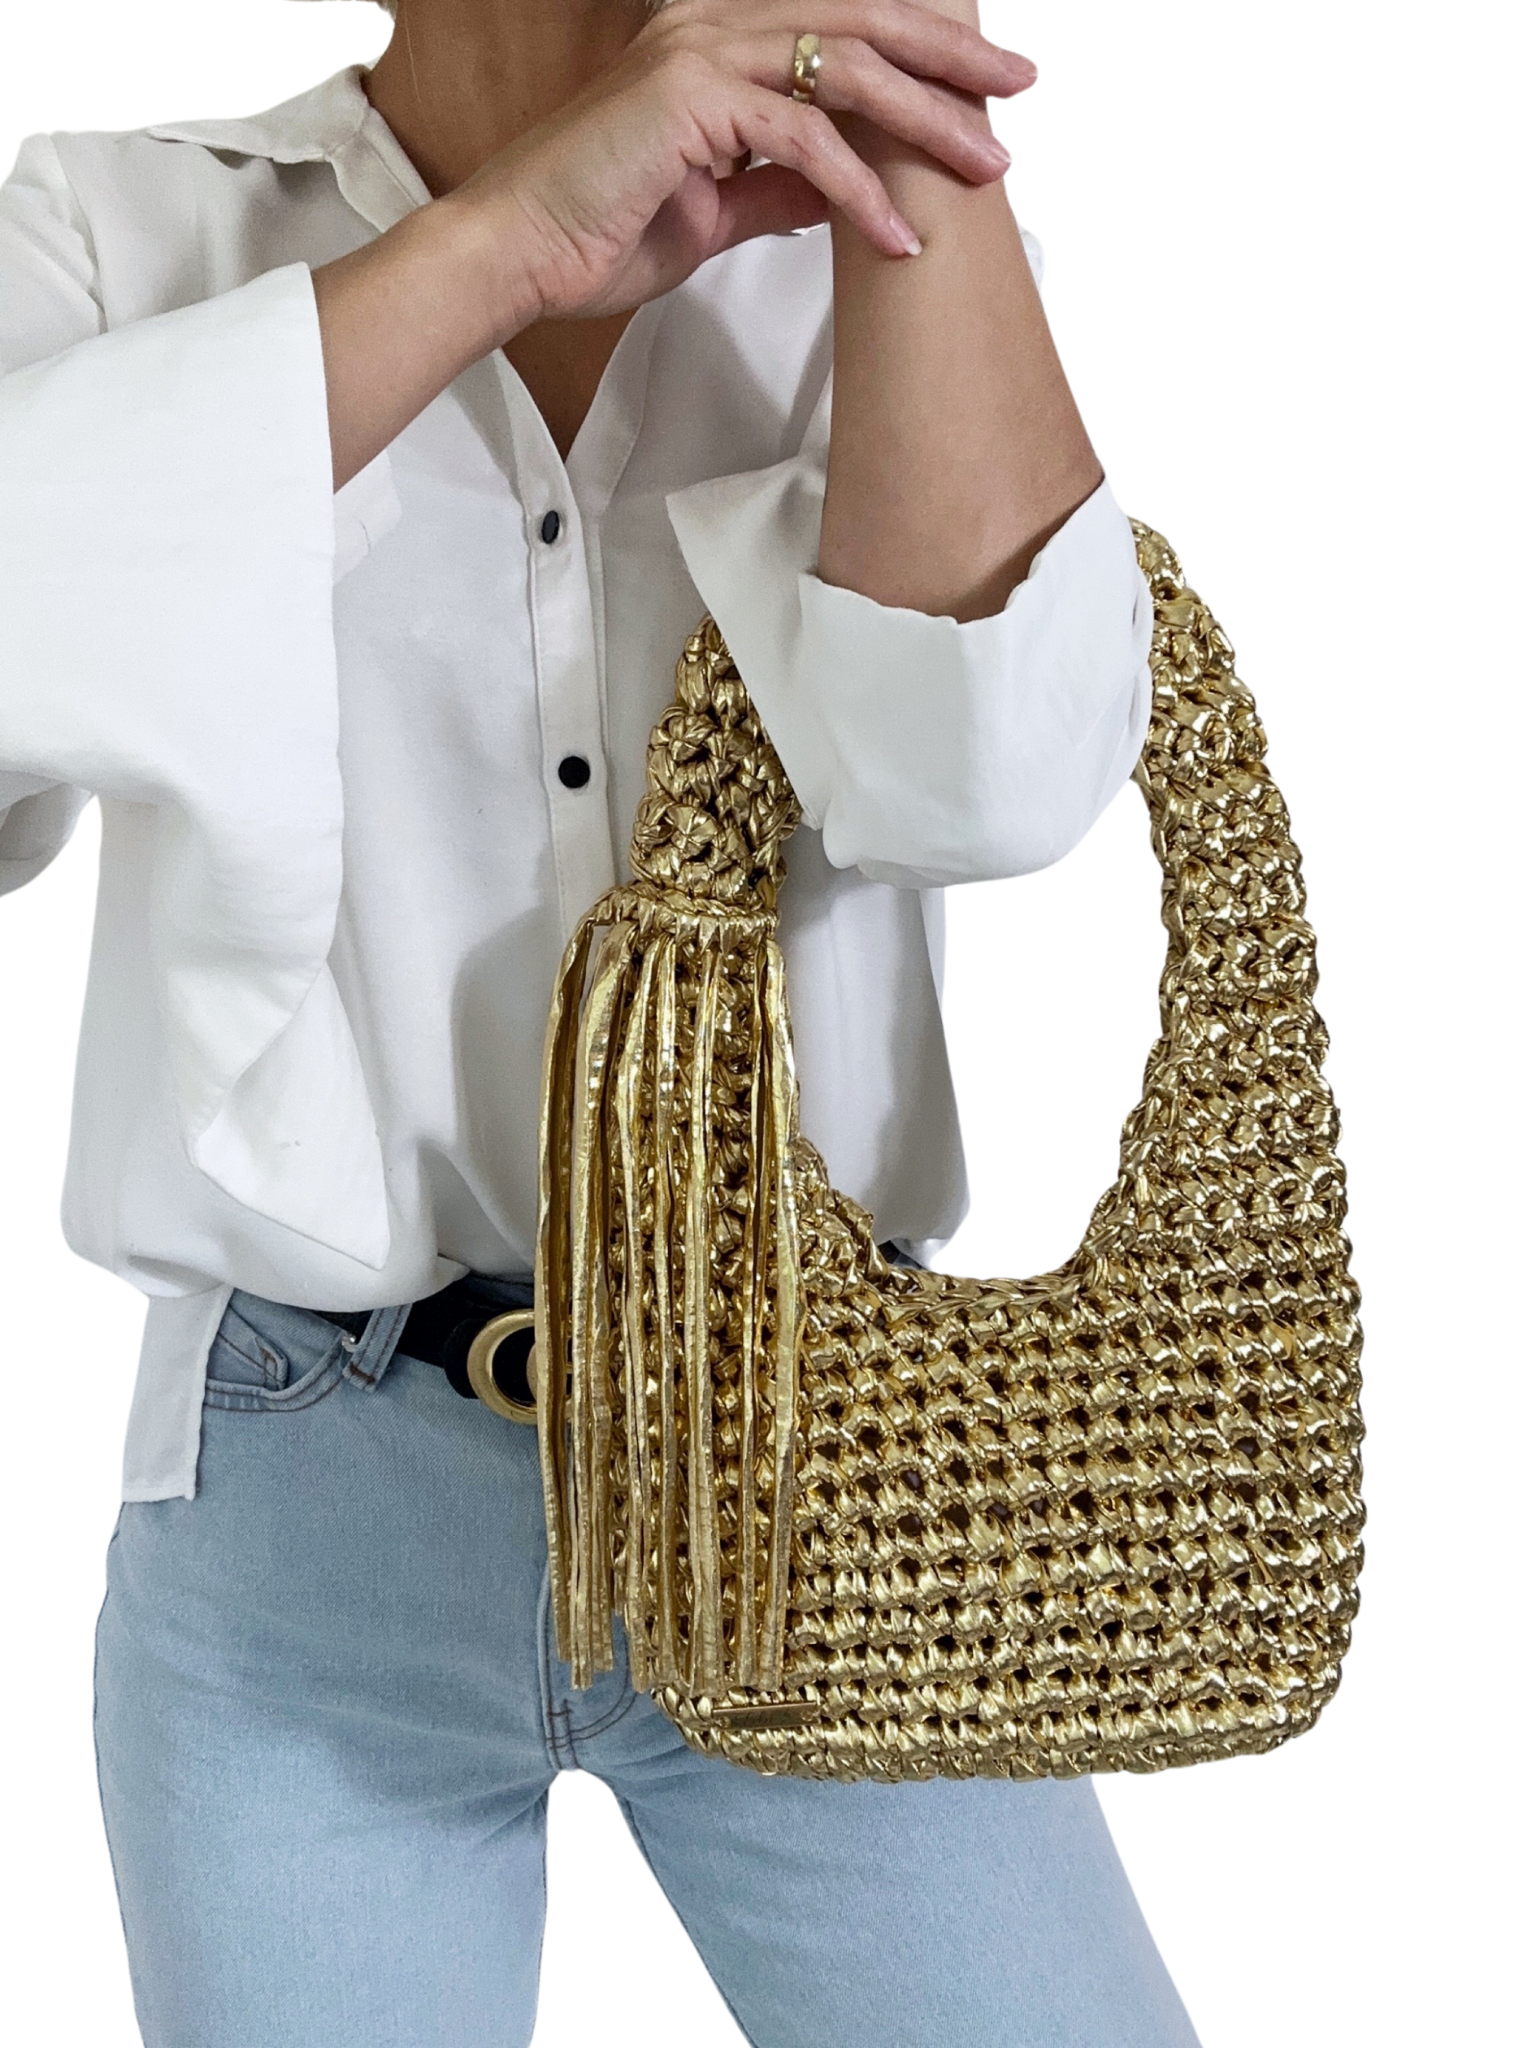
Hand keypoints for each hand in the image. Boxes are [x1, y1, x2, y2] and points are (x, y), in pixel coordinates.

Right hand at [444, 0, 1034, 333]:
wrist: (514, 256)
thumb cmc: (592, 232)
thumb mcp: (713, 207)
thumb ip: (776, 186)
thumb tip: (840, 190)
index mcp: (714, 41)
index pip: (841, 27)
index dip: (920, 51)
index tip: (982, 87)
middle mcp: (710, 25)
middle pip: (862, 22)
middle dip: (950, 58)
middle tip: (1018, 89)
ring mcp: (699, 52)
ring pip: (848, 71)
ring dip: (927, 124)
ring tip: (985, 171)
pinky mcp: (691, 100)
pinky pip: (806, 141)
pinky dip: (862, 194)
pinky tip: (900, 237)